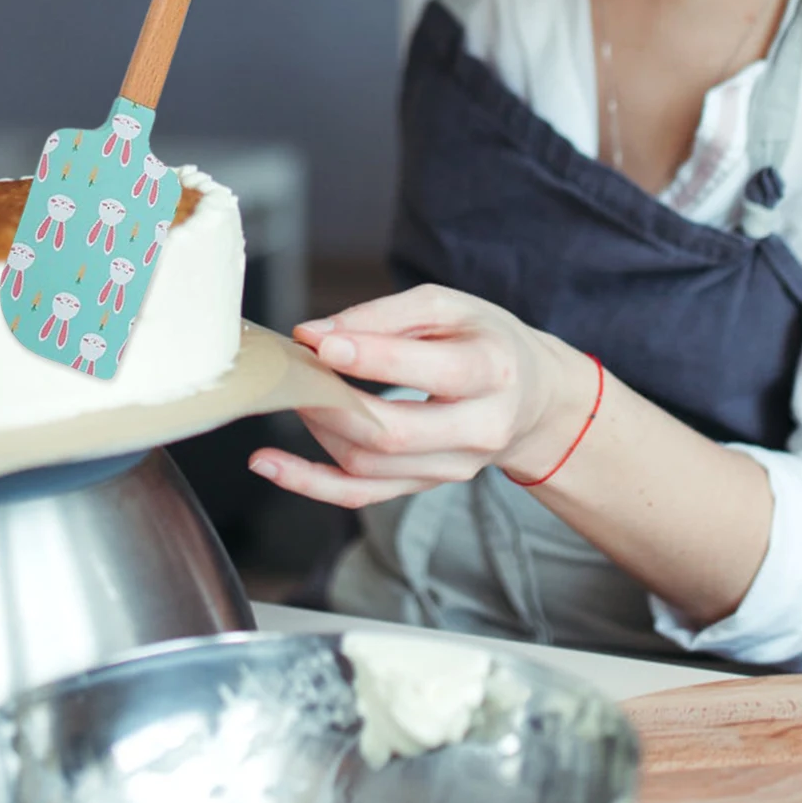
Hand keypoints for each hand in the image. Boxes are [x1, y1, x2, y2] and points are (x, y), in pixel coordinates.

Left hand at [249, 285, 596, 508]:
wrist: (531, 398)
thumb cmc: (485, 341)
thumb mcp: (448, 307)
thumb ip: (385, 316)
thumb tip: (317, 334)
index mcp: (493, 371)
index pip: (433, 370)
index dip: (371, 357)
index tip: (319, 339)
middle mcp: (479, 428)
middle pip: (395, 432)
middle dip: (331, 401)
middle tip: (296, 370)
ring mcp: (453, 467)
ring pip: (370, 465)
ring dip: (317, 429)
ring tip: (294, 392)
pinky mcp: (426, 486)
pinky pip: (362, 495)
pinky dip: (309, 483)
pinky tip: (269, 464)